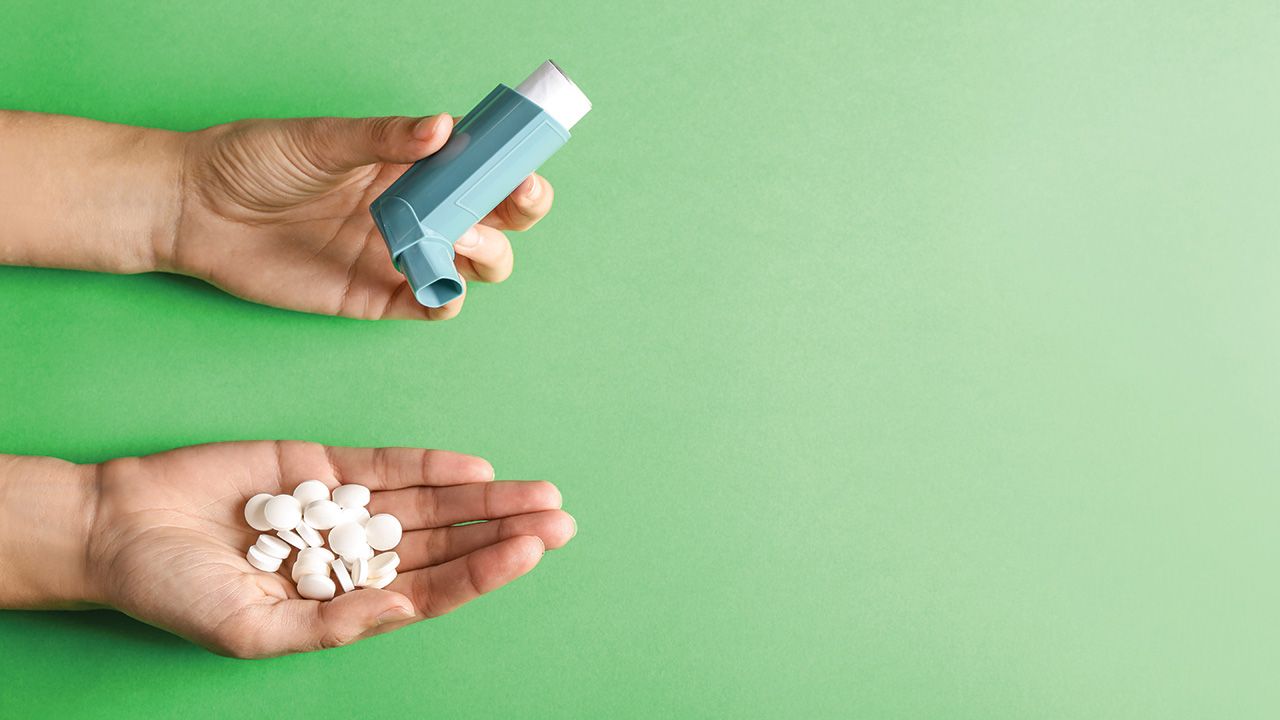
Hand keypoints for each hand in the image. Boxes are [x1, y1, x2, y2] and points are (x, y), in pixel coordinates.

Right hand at [72, 442, 572, 656]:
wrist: (120, 526)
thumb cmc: (176, 592)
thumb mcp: (251, 630)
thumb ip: (333, 623)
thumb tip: (405, 608)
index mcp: (345, 601)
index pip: (431, 589)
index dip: (483, 572)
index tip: (530, 552)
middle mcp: (355, 555)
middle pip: (445, 544)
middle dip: (502, 532)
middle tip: (559, 518)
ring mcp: (343, 507)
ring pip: (429, 503)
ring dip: (483, 498)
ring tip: (537, 493)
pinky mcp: (323, 464)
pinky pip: (388, 466)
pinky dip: (430, 466)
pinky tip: (473, 469)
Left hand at [171, 114, 554, 319]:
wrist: (195, 210)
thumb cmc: (253, 160)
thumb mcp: (320, 139)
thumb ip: (383, 138)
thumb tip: (442, 127)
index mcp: (408, 164)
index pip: (478, 164)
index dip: (510, 166)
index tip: (524, 166)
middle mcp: (414, 209)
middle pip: (491, 217)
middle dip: (515, 212)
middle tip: (514, 201)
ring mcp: (397, 254)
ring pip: (472, 263)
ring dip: (484, 254)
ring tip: (462, 240)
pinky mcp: (374, 295)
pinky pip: (430, 304)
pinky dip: (446, 298)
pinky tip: (439, 286)